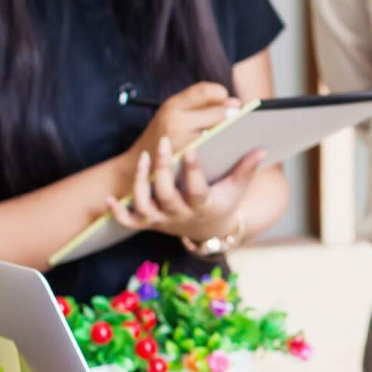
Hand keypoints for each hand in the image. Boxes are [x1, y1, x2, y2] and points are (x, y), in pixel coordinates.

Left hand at [108, 132, 266, 240]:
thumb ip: (246, 169)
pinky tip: (110, 198)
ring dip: (140, 183)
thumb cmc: (224, 201)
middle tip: (164, 143)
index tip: (192, 150)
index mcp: (203, 207)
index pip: (197, 192)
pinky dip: (118, 213)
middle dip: (163, 169)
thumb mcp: (237, 188)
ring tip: (144, 158)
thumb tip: (261, 149)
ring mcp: (163, 220)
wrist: (210, 229)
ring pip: (145, 205)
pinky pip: (130, 221)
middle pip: (166, 195)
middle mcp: (180, 215)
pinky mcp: (150, 223)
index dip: (194, 173)